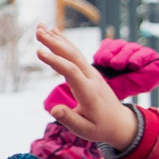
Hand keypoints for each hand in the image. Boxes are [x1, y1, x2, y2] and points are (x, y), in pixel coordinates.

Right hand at [33, 26, 149, 151]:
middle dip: (54, 42)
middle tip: (37, 30)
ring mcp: (92, 73)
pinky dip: (64, 43)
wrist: (120, 123)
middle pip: (72, 55)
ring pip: (74, 52)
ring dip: (58, 38)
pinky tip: (55, 33)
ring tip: (41, 27)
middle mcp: (91, 78)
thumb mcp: (84, 130)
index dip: (55, 61)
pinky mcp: (90, 72)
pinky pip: (76, 54)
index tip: (38, 51)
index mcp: (89, 92)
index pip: (71, 71)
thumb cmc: (100, 128)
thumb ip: (69, 119)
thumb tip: (54, 110)